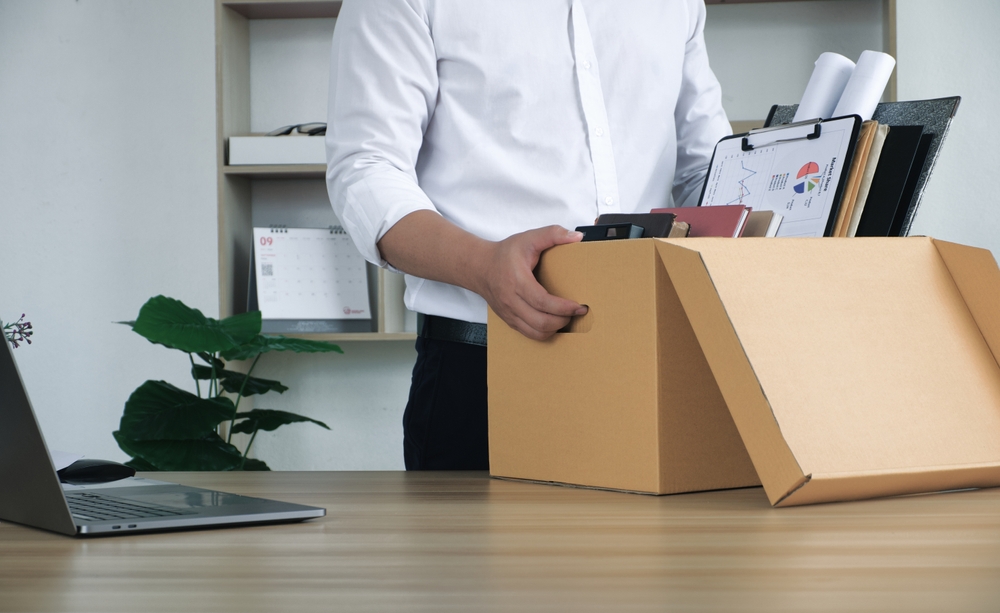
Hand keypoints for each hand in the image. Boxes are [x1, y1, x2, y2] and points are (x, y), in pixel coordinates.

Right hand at [472, 226, 587, 340]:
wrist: (479, 267)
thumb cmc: (504, 254)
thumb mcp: (528, 238)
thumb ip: (552, 234)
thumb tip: (576, 237)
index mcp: (517, 281)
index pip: (542, 302)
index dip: (563, 308)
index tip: (578, 306)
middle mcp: (511, 301)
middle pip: (541, 322)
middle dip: (563, 320)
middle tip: (576, 312)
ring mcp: (509, 313)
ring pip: (536, 333)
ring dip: (555, 329)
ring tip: (566, 318)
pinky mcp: (509, 320)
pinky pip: (530, 334)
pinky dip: (545, 332)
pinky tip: (553, 322)